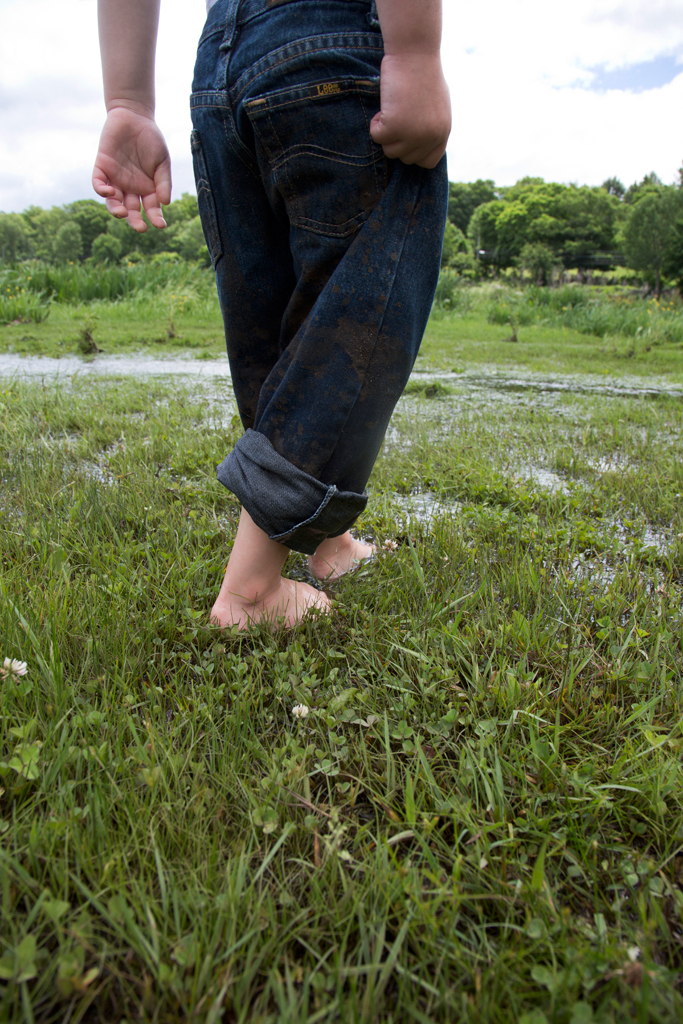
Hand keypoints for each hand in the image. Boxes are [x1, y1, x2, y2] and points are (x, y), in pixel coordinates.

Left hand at [92, 106, 171, 231]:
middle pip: (131, 210)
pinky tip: (109, 192)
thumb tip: (164, 203)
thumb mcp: (162, 161)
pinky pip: (98, 184)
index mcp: (147, 188)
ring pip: (113, 202)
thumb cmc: (151, 139)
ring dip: (116, 210)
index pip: (151, 209)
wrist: (134, 115)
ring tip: (122, 213)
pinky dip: (102, 190)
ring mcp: (115, 179)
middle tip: (140, 227)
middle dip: (135, 221)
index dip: (155, 218)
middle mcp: (131, 188)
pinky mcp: (102, 168)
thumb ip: (163, 181)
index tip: (160, 224)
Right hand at [370, 53, 450, 168]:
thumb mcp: (437, 106)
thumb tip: (419, 145)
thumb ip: (431, 128)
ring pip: (390, 150)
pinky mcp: (394, 126)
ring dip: (386, 131)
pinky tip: (385, 105)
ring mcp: (413, 134)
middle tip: (399, 113)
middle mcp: (430, 137)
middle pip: (405, 158)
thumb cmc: (423, 73)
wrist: (414, 53)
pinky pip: (377, 137)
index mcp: (443, 132)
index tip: (407, 137)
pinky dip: (375, 123)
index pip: (427, 162)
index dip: (414, 152)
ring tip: (393, 107)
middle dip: (397, 140)